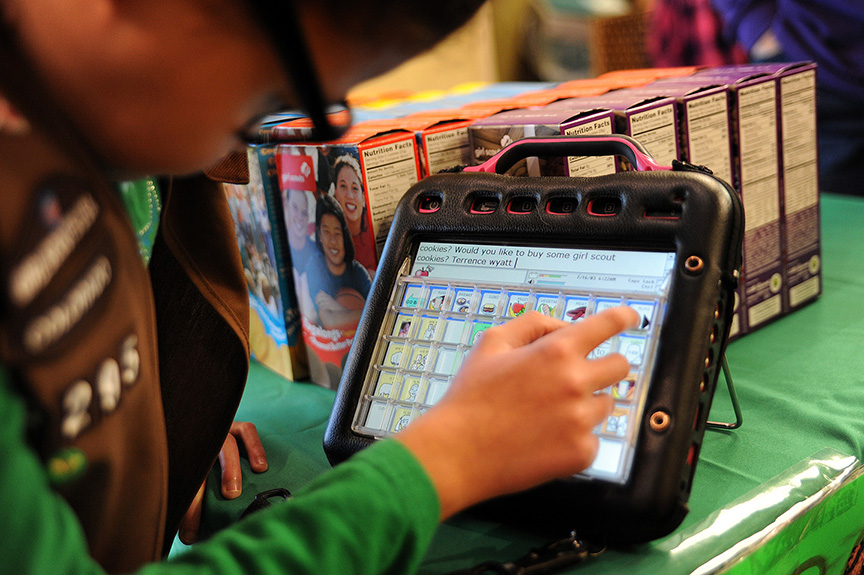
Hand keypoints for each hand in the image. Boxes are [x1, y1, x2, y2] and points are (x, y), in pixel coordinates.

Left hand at [178, 421, 267, 543]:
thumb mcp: (193, 481)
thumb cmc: (201, 466)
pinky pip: (247, 431)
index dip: (187, 510)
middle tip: (206, 513)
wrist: (204, 428)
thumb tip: (188, 537)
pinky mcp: (237, 426)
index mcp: (184, 457)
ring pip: (225, 443)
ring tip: (233, 492)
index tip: (188, 535)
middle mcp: (201, 441)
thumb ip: (192, 504)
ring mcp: (220, 430)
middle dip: (201, 487)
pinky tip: (261, 467)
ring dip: (229, 467)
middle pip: (200, 460)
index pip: (184, 483)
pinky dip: (254, 448)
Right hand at [397, 307, 638, 519]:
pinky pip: (593, 439)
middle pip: (620, 367)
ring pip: (606, 404)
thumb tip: (564, 327)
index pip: (607, 325)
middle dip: (604, 366)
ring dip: (586, 404)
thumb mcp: (492, 343)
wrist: (457, 452)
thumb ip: (533, 324)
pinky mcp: (581, 452)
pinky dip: (575, 437)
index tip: (630, 318)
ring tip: (547, 414)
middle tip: (579, 376)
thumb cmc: (470, 398)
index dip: (623, 317)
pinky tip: (545, 438)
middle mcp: (576, 383)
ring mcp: (581, 420)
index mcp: (556, 352)